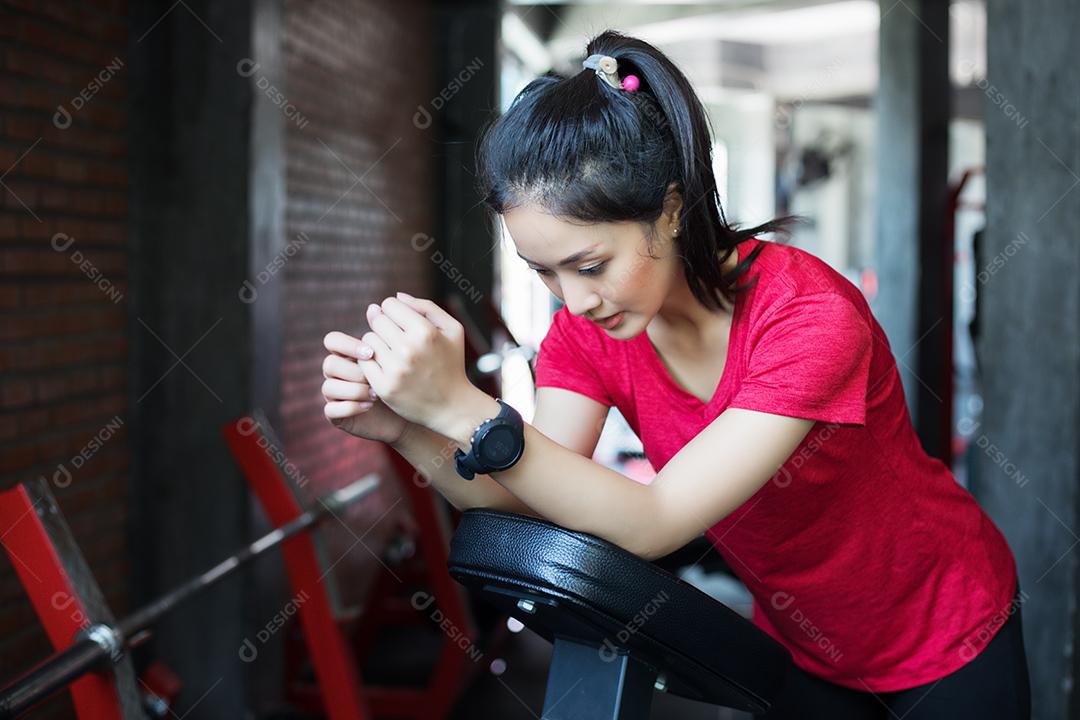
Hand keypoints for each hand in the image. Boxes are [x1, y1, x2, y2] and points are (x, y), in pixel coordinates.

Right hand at [322, 330, 409, 445]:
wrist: (414, 412)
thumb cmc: (410, 379)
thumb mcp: (403, 354)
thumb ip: (390, 331)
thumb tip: (375, 307)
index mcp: (349, 355)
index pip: (333, 341)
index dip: (348, 345)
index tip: (371, 352)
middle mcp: (339, 373)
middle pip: (329, 363)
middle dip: (352, 370)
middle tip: (374, 377)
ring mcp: (336, 395)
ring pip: (328, 387)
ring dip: (353, 390)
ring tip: (376, 394)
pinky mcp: (337, 416)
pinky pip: (331, 410)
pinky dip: (349, 407)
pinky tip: (369, 406)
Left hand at [358, 293, 472, 433]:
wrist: (451, 406)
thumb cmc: (451, 363)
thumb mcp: (453, 330)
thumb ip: (426, 307)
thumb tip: (397, 296)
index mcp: (425, 332)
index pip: (389, 305)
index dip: (394, 311)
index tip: (401, 323)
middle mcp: (408, 349)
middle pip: (377, 320)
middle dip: (384, 326)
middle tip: (396, 338)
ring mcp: (395, 370)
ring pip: (367, 340)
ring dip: (377, 344)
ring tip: (392, 353)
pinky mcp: (384, 387)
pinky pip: (363, 361)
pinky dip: (371, 362)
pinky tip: (385, 366)